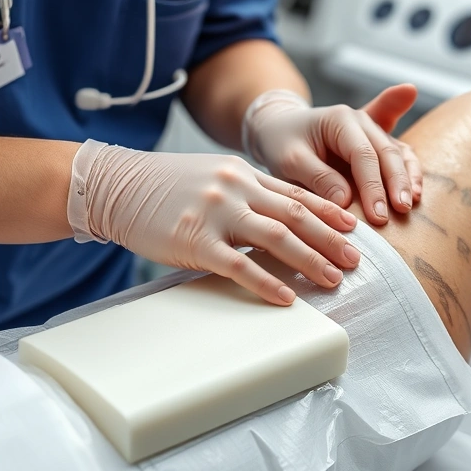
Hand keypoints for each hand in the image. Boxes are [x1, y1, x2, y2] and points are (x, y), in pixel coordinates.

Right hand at [68, 140, 360, 305]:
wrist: (114, 186)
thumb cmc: (160, 186)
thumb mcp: (209, 176)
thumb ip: (242, 191)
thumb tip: (273, 217)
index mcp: (241, 172)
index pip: (295, 192)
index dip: (328, 211)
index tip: (353, 228)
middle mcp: (235, 188)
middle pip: (296, 214)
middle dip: (330, 238)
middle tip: (355, 260)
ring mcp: (216, 214)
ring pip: (277, 237)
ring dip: (310, 259)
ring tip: (333, 279)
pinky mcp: (196, 241)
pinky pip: (240, 265)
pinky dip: (267, 283)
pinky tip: (287, 298)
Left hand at [242, 85, 422, 224]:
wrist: (280, 130)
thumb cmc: (282, 143)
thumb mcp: (290, 159)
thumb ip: (317, 177)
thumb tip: (345, 201)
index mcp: (340, 120)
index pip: (363, 154)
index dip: (372, 186)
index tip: (377, 215)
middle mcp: (362, 122)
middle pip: (387, 151)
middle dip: (397, 182)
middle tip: (401, 211)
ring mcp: (372, 133)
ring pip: (399, 153)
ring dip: (409, 177)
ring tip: (411, 203)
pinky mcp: (376, 147)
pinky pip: (400, 157)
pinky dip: (410, 173)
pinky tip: (415, 195)